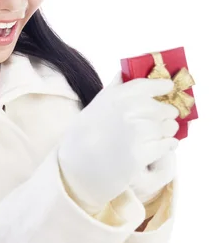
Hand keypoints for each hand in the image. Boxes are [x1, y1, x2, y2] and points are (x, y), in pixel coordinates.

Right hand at [57, 70, 178, 214]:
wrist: (74, 170)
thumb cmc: (82, 138)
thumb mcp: (94, 107)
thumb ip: (112, 89)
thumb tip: (124, 73)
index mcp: (113, 97)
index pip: (145, 85)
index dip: (160, 85)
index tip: (168, 86)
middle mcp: (125, 111)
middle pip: (160, 108)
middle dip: (166, 114)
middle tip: (167, 118)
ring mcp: (134, 133)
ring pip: (166, 127)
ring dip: (167, 130)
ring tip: (162, 134)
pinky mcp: (140, 154)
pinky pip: (166, 145)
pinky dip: (168, 145)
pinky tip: (165, 145)